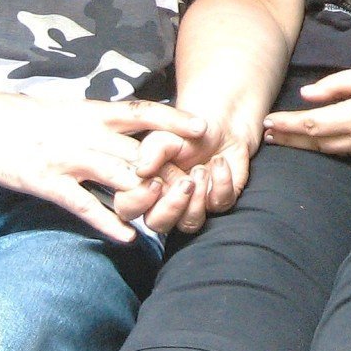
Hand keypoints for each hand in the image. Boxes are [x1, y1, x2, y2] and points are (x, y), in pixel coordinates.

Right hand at [0, 93, 209, 242]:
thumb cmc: (25, 118)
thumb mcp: (68, 111)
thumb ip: (100, 122)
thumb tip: (131, 130)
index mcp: (92, 112)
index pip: (142, 113)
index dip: (174, 121)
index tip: (204, 128)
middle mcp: (86, 133)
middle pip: (140, 152)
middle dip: (170, 171)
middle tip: (198, 188)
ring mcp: (67, 158)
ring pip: (119, 178)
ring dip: (148, 198)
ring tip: (170, 215)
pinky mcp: (46, 182)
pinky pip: (85, 205)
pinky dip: (109, 222)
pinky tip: (129, 237)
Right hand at [118, 93, 264, 235]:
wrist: (219, 126)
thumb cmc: (185, 133)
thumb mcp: (164, 136)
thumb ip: (151, 151)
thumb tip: (141, 170)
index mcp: (146, 188)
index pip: (129, 208)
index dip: (138, 200)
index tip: (154, 181)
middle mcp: (166, 202)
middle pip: (158, 224)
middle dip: (172, 206)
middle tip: (185, 182)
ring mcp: (193, 206)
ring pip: (189, 223)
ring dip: (197, 198)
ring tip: (201, 169)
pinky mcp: (219, 201)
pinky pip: (220, 204)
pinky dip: (222, 182)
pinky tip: (219, 162)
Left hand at [262, 62, 350, 158]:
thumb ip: (336, 85)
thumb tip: (306, 95)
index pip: (311, 125)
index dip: (287, 125)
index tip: (267, 121)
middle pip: (315, 143)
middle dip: (289, 139)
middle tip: (266, 136)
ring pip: (329, 151)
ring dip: (305, 146)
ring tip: (284, 140)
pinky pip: (345, 153)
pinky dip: (325, 148)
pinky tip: (316, 143)